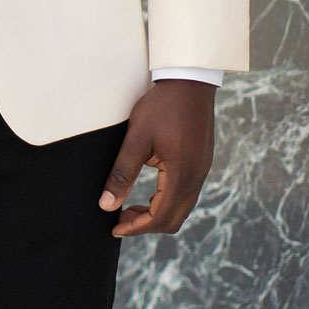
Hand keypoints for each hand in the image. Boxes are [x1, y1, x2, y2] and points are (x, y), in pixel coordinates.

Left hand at [98, 78, 214, 236]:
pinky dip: (167, 200)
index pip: (159, 218)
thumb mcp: (137, 138)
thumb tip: (107, 205)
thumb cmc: (162, 106)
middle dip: (146, 225)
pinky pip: (186, 193)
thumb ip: (122, 173)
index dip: (135, 227)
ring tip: (131, 205)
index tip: (114, 228)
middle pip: (173, 220)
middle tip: (120, 217)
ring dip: (157, 212)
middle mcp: (197, 178)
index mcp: (182, 176)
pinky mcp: (201, 161)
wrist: (190, 81)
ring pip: (181, 208)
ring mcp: (202, 170)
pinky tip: (151, 190)